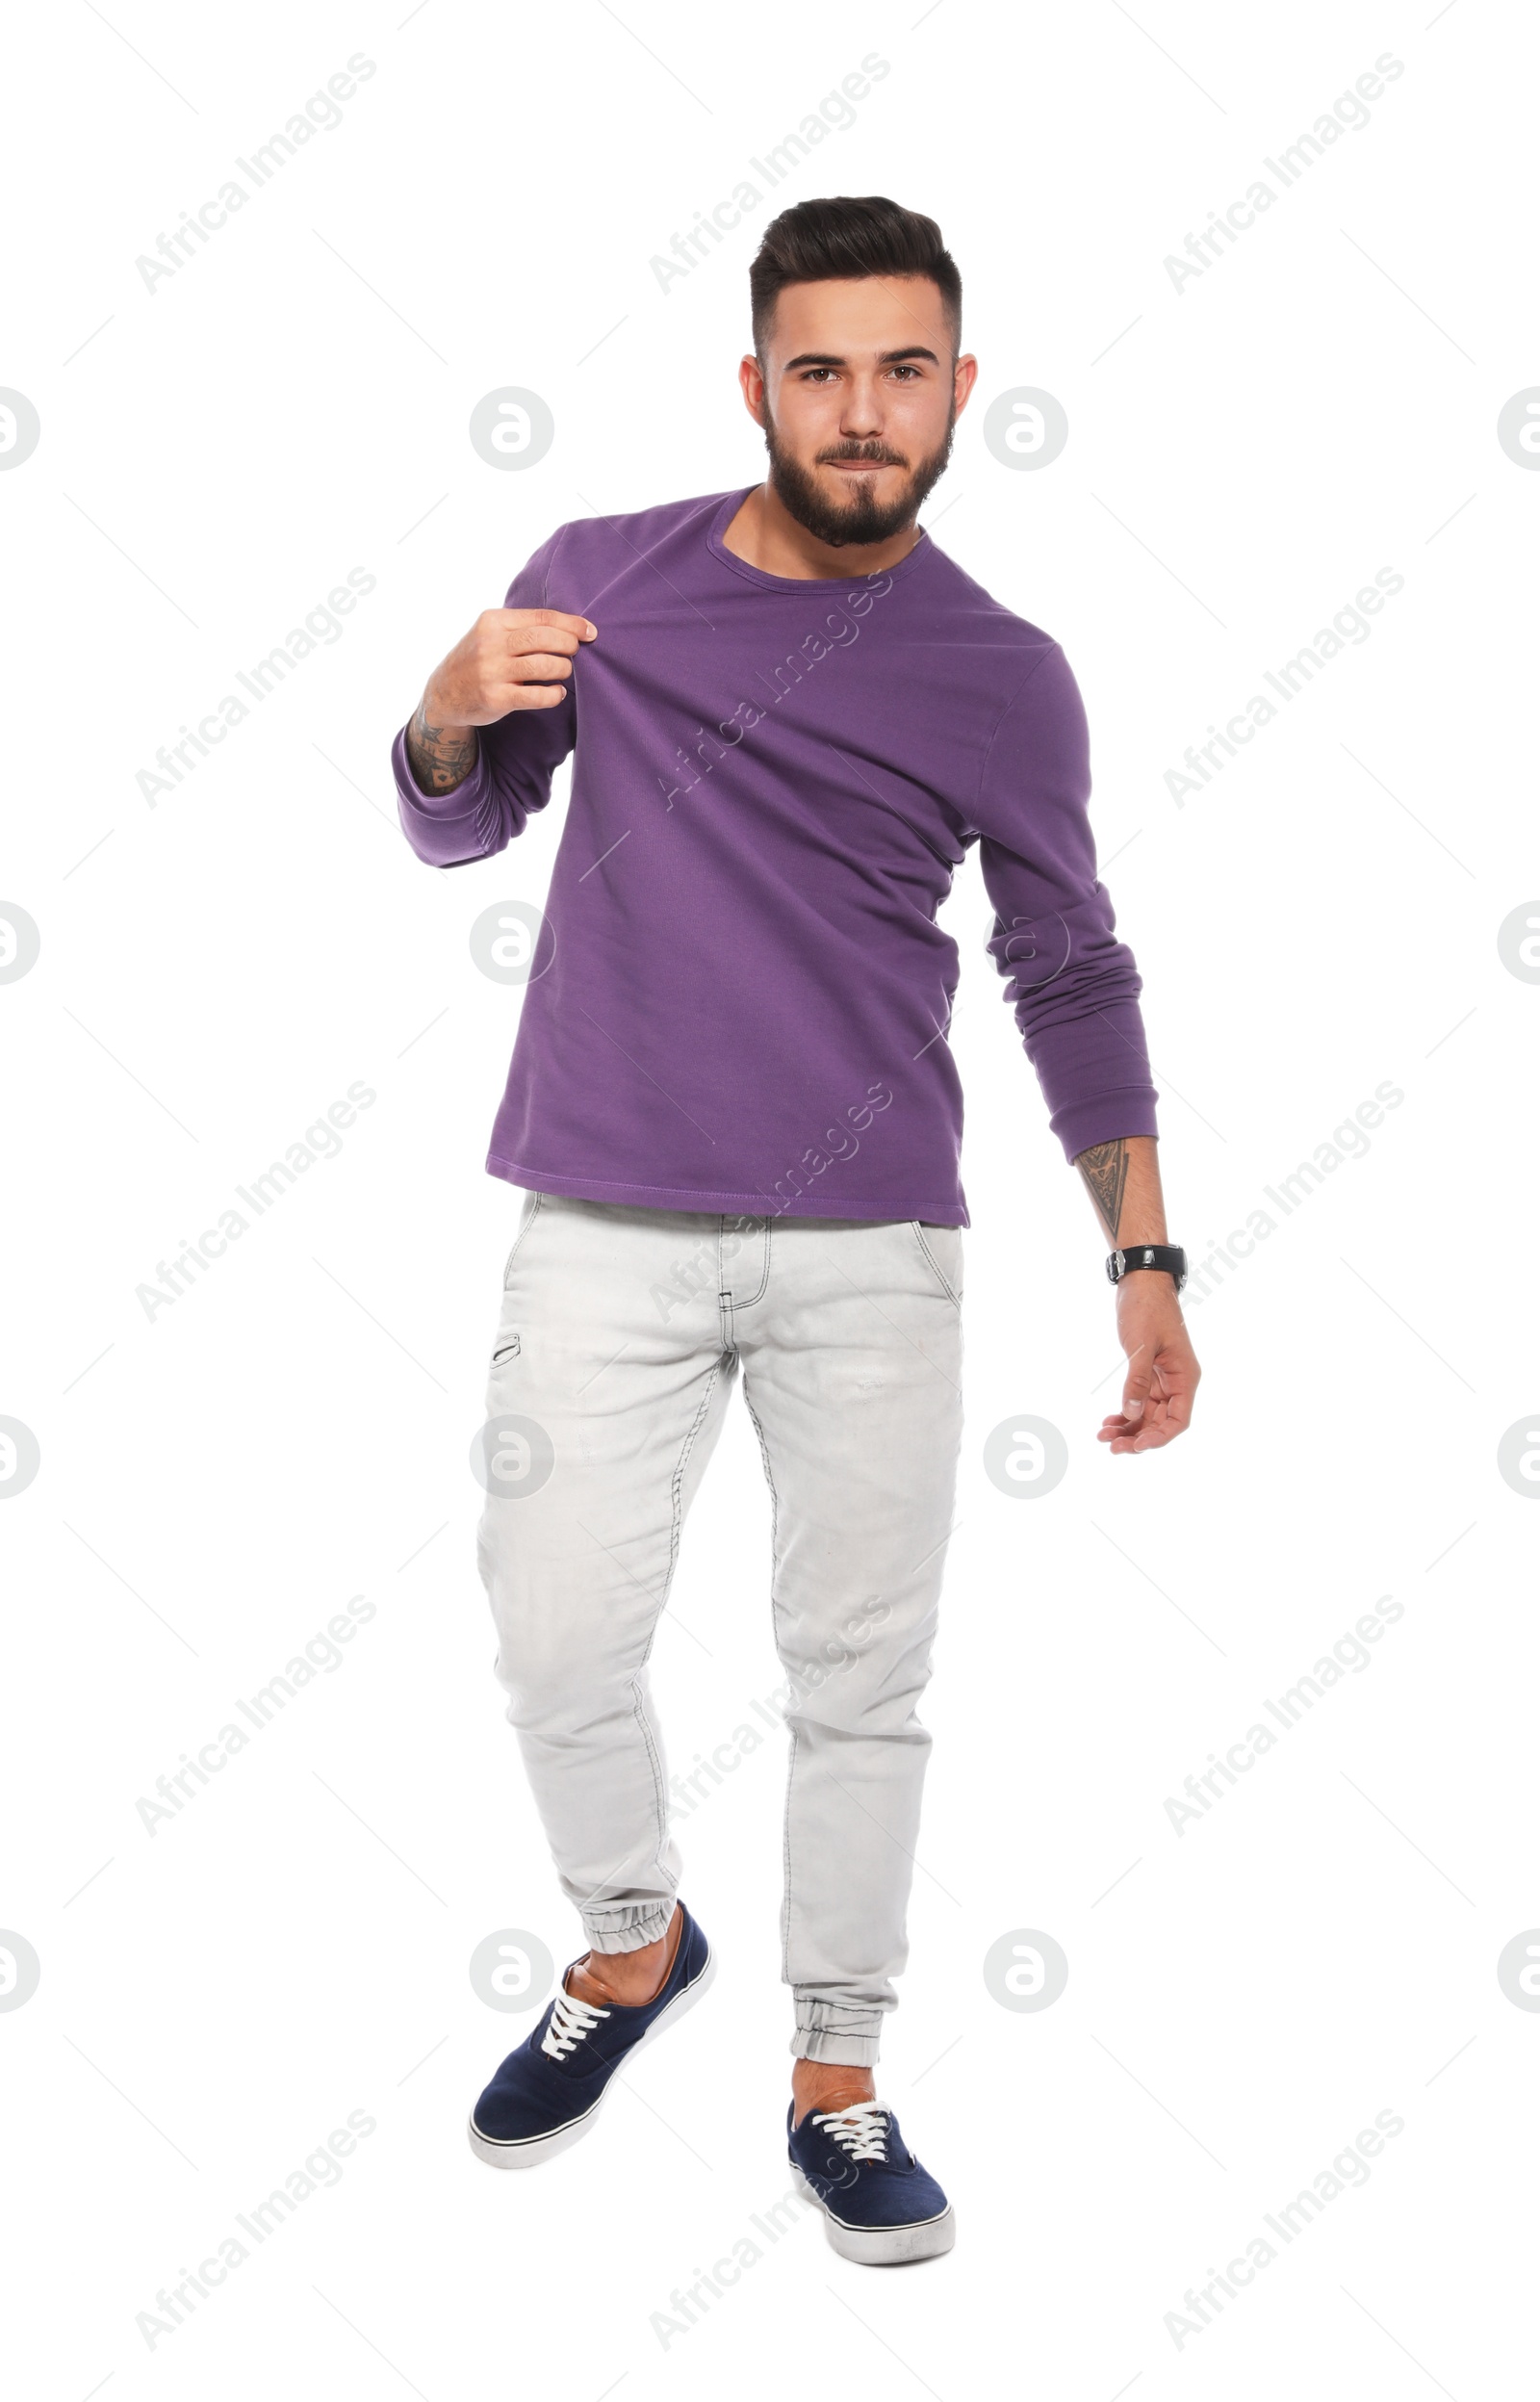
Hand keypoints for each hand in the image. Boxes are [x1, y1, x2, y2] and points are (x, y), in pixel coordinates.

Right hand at [424, 606, 595, 726]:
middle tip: (576, 651)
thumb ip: (521, 627)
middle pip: (543, 638)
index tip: (590, 631)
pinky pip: (536, 695)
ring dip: (563, 668)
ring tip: (565, 670)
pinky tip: (557, 693)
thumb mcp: (490, 634)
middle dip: (569, 644)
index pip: (541, 617)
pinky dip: (553, 694)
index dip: (571, 623)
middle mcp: (490, 644)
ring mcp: (491, 672)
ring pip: (542, 665)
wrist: (443, 694)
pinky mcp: (495, 698)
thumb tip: (569, 627)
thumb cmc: (477, 661)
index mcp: (493, 621)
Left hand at [1099, 1274, 1199, 1453]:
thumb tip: (1133, 1412)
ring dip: (1129, 1428)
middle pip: (1161, 1422)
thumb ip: (1137, 1380)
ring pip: (1148, 1415)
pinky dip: (1125, 1413)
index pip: (1178, 1419)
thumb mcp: (1141, 1345)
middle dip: (1138, 1437)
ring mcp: (1162, 1379)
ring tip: (1104, 1437)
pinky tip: (1109, 1422)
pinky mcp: (1148, 1373)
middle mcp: (1177, 1382)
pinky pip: (1140, 1401)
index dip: (1159, 1437)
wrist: (1141, 1283)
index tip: (1137, 1445)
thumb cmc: (1147, 1309)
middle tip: (1112, 1446)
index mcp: (1185, 1376)